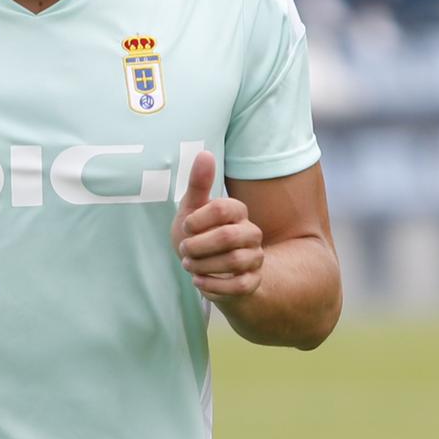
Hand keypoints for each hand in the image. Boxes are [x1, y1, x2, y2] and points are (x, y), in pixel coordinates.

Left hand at [172, 150, 263, 298]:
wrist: (206, 269)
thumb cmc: (198, 236)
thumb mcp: (192, 210)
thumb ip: (198, 184)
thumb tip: (205, 153)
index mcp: (238, 212)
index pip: (223, 208)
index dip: (198, 219)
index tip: (186, 226)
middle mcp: (251, 233)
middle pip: (228, 237)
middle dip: (198, 246)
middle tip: (184, 250)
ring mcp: (255, 257)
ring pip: (235, 261)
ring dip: (204, 265)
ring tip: (189, 265)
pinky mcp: (252, 281)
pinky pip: (239, 285)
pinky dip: (214, 285)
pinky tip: (198, 281)